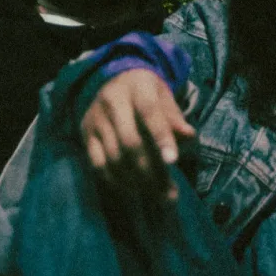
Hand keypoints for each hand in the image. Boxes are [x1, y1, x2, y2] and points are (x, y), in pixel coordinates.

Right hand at [80, 69, 195, 200]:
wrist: (113, 79)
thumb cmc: (146, 91)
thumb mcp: (163, 95)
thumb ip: (174, 116)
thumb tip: (189, 136)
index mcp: (137, 87)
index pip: (149, 112)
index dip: (161, 136)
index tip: (173, 161)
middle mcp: (112, 102)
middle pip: (129, 141)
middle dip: (149, 169)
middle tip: (167, 192)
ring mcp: (95, 120)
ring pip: (114, 157)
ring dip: (135, 180)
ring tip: (156, 196)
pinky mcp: (85, 135)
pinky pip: (98, 164)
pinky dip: (115, 180)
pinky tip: (133, 190)